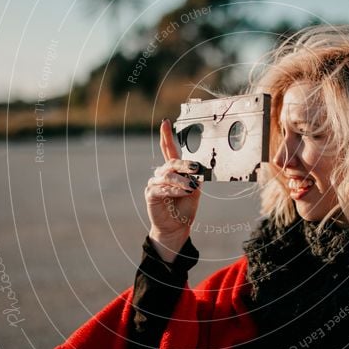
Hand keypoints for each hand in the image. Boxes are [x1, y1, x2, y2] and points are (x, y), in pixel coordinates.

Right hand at [144, 119, 201, 262]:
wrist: (177, 226)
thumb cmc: (185, 207)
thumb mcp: (194, 190)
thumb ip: (194, 178)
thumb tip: (196, 171)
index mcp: (173, 169)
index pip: (168, 149)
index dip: (166, 136)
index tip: (166, 122)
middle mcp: (162, 173)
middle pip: (171, 162)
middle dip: (184, 164)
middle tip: (195, 169)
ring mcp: (155, 183)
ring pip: (167, 175)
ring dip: (181, 180)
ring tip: (191, 187)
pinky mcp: (151, 194)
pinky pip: (162, 188)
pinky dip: (174, 190)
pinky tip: (182, 192)